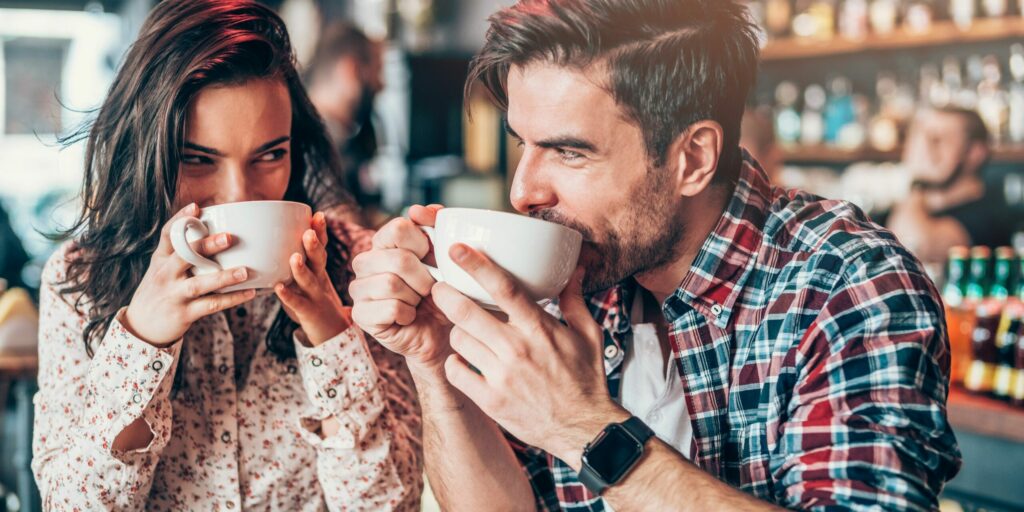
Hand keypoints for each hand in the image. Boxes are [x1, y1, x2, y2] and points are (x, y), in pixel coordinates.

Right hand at [124, 203, 255, 345]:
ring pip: (199, 284)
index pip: (167, 236)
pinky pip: (211, 305)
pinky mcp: (184, 313)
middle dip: (205, 246)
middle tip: (229, 236)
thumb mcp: (162, 268)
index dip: (180, 219)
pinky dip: (232, 299)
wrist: (141, 326)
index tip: (197, 207)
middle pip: (183, 256)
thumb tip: (214, 231)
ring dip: (223, 277)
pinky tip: (250, 293)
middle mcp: (165, 275)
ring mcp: (174, 294)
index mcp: (161, 260)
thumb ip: (181, 251)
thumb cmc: (160, 290)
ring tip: (245, 271)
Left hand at [275, 212, 350, 345]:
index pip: (321, 246)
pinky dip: (288, 295)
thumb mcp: (306, 278)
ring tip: (294, 257)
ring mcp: (315, 296)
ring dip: (302, 269)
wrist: (331, 331)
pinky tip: (278, 288)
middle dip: (315, 245)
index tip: (318, 215)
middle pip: (319, 260)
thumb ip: (294, 261)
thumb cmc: (312, 300)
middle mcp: (319, 279)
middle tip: (309, 231)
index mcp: (318, 269)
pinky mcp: (308, 312)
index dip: (321, 232)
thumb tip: (267, 239)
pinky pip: (298, 303)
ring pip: (309, 280)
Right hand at [349, 205, 452, 371]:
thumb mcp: (445, 258)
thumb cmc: (442, 293)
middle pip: (398, 258)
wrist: (440, 332)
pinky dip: (408, 314)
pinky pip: (390, 308)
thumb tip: (423, 209)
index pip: (399, 228)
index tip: (432, 259)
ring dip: (416, 297)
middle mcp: (365, 261)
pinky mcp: (360, 314)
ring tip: (419, 302)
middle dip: (424, 277)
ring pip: (391, 284)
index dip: (423, 245)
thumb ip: (437, 227)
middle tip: (429, 288)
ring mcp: (359, 288)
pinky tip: (409, 316)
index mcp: (383, 242)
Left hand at [431, 244, 627, 466]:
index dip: (476, 265)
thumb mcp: (588, 335)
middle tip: (439, 287)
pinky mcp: (491, 400)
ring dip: (457, 331)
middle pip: (467, 312)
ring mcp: (501, 376)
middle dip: (446, 295)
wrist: (584, 428)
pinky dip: (455, 363)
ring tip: (464, 331)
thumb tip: (575, 270)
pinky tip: (464, 361)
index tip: (457, 250)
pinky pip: (455, 372)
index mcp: (539, 329)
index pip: (503, 288)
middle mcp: (517, 349)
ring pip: (458, 340)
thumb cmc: (586, 379)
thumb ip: (574, 301)